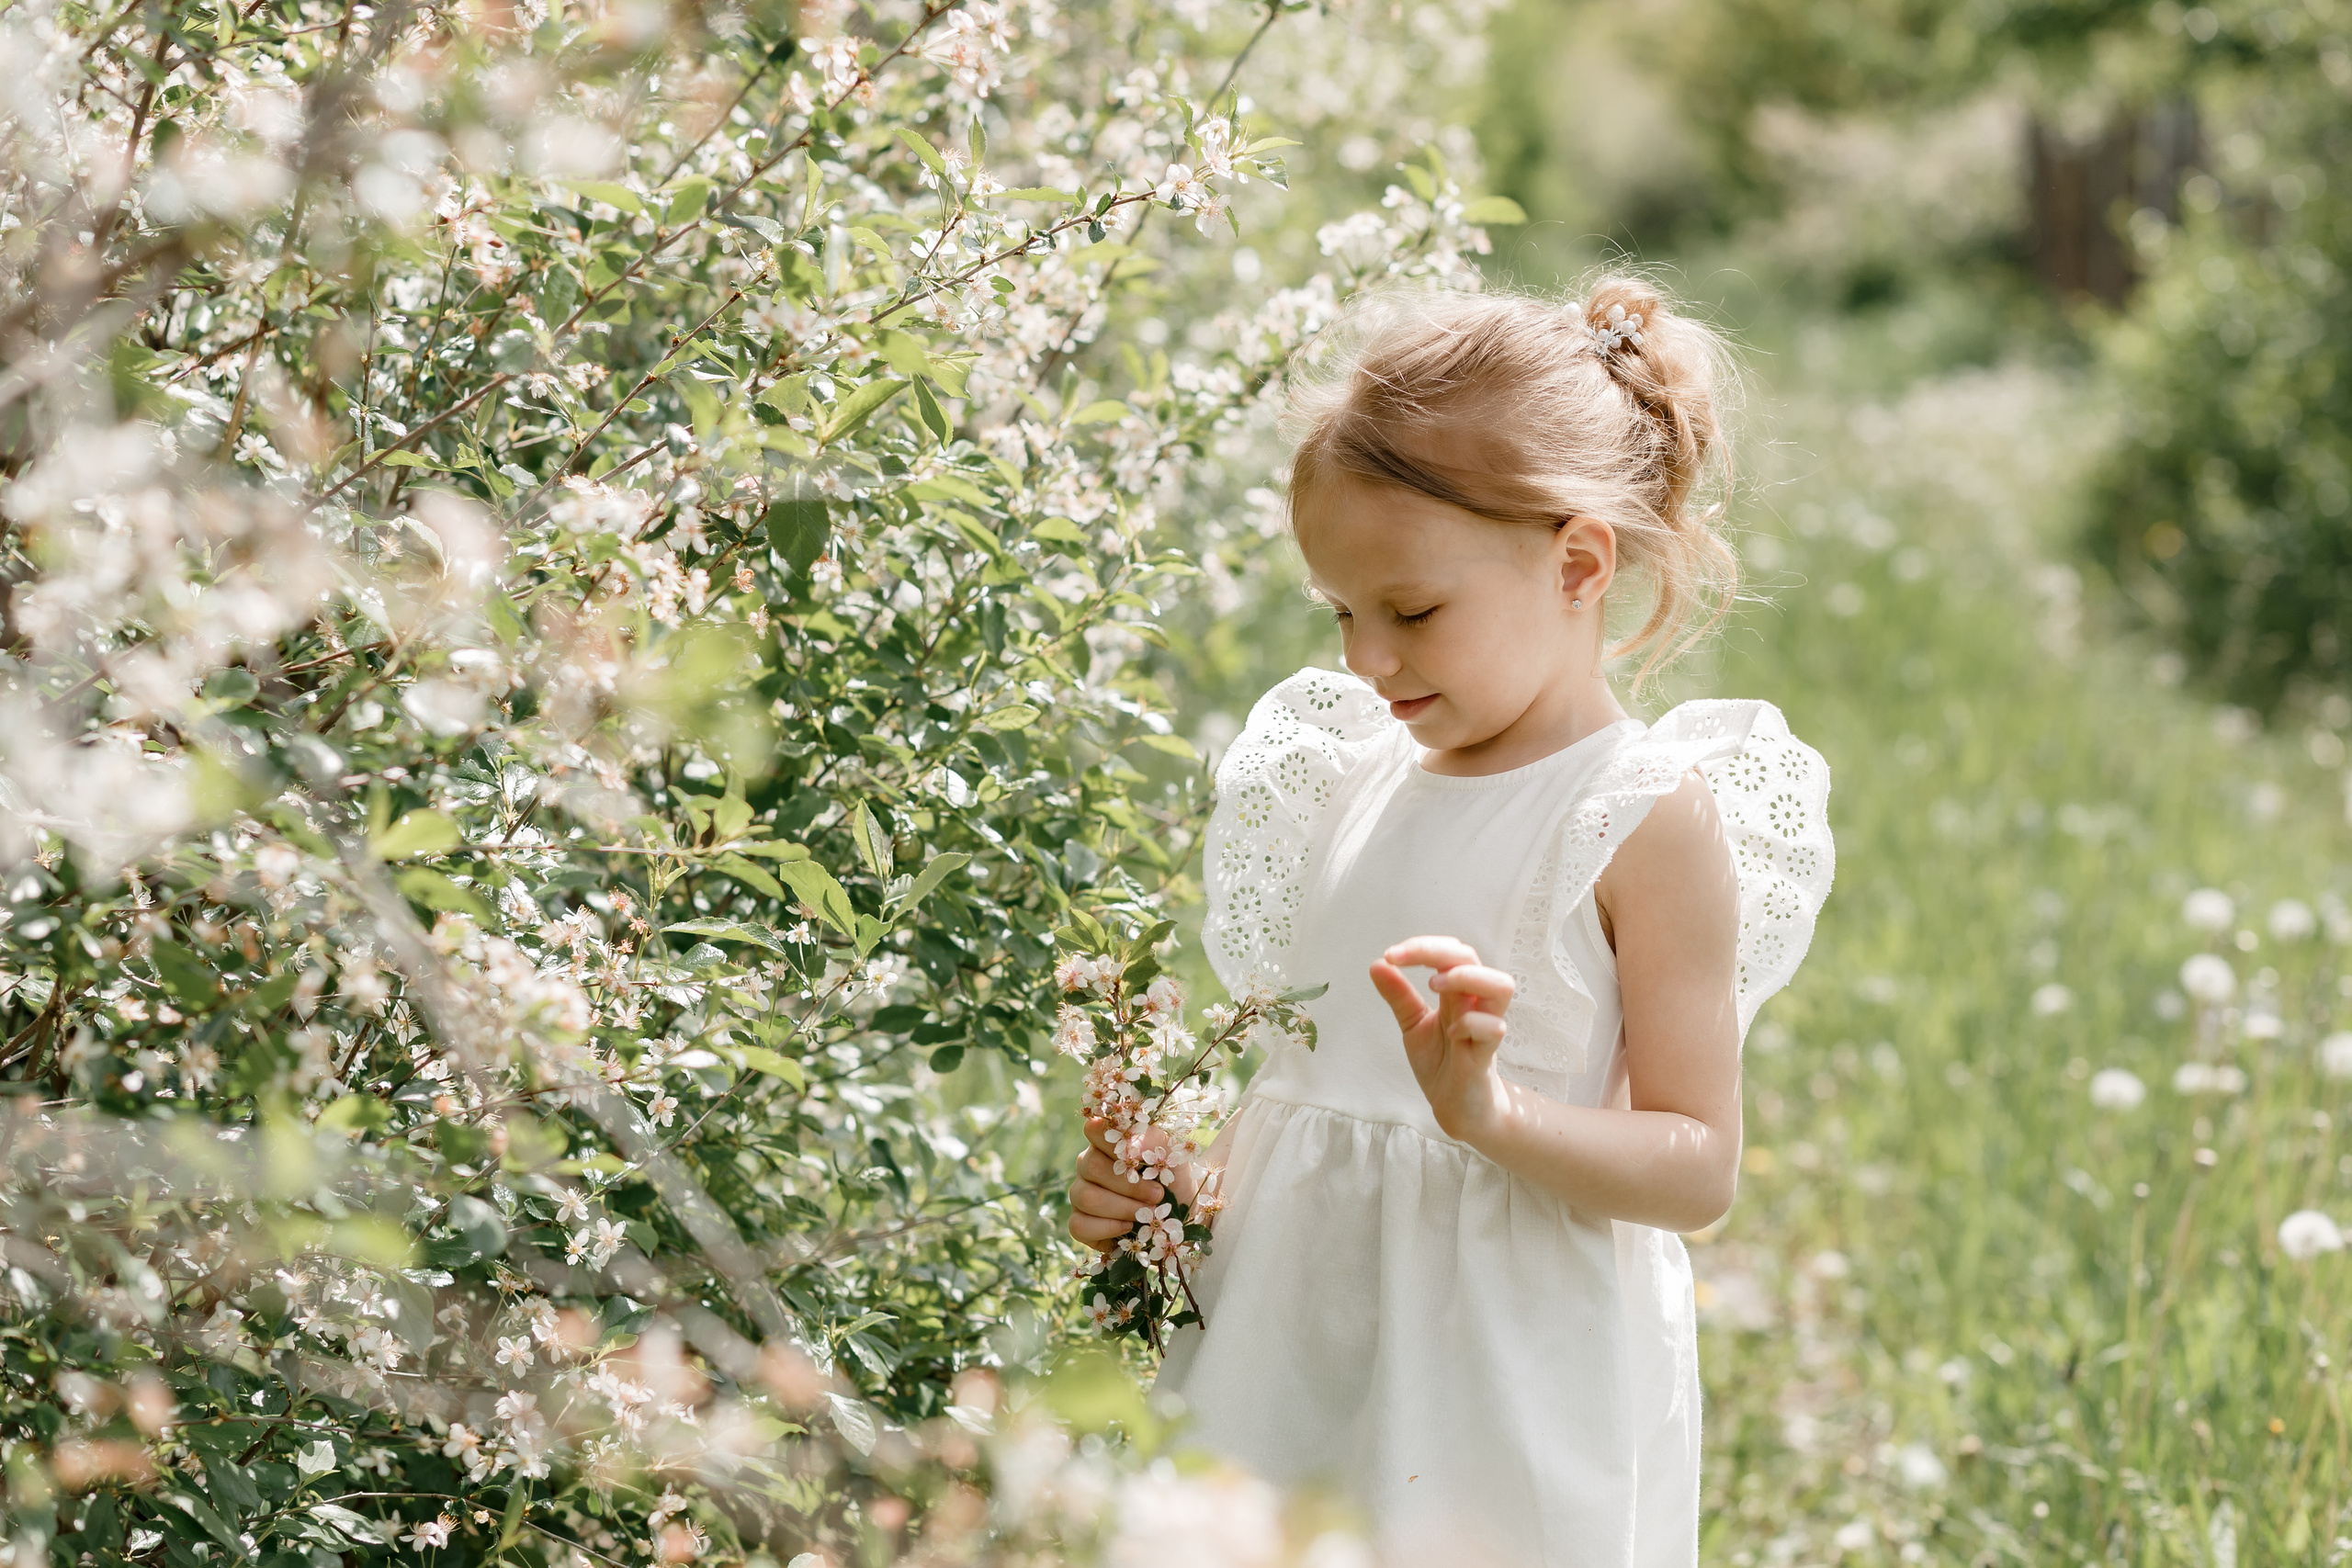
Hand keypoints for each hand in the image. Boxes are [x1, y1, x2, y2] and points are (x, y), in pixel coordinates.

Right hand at [1066, 1115, 1182, 1251]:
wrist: (1180, 1218)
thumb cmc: (1174, 1180)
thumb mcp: (1173, 1155)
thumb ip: (1153, 1140)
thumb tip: (1130, 1144)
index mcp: (1107, 1142)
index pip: (1094, 1129)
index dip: (1115, 1144)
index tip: (1141, 1159)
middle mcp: (1088, 1165)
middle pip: (1092, 1167)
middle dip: (1129, 1186)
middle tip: (1157, 1195)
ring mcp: (1080, 1193)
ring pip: (1086, 1197)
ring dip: (1123, 1208)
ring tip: (1147, 1214)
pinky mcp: (1079, 1222)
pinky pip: (1078, 1225)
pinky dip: (1108, 1228)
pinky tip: (1128, 1227)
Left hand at [1371, 936, 1515, 1143]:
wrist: (1456, 1106)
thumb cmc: (1442, 1062)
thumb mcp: (1413, 1024)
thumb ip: (1399, 996)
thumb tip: (1377, 964)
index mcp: (1457, 992)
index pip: (1450, 953)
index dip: (1422, 946)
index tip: (1390, 955)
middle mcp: (1474, 1003)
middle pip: (1471, 958)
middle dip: (1436, 951)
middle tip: (1402, 959)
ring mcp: (1485, 1026)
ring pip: (1501, 986)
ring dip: (1466, 978)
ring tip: (1434, 985)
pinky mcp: (1487, 1054)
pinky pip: (1494, 1028)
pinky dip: (1472, 1023)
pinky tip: (1451, 1032)